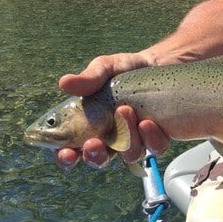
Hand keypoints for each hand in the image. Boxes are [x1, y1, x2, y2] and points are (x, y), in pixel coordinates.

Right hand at [55, 52, 169, 169]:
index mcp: (91, 124)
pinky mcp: (158, 136)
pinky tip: (148, 122)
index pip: (72, 149)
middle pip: (99, 159)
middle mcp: (112, 137)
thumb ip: (88, 78)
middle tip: (93, 142)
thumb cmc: (126, 69)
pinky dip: (151, 137)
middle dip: (94, 156)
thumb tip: (64, 83)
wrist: (158, 62)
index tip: (67, 153)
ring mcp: (136, 139)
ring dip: (126, 138)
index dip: (67, 157)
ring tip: (125, 110)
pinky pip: (155, 148)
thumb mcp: (105, 68)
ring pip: (129, 155)